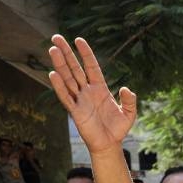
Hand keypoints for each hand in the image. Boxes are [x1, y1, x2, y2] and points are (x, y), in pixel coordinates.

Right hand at [47, 35, 136, 154]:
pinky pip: (66, 96)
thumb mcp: (129, 113)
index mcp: (100, 88)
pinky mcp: (75, 111)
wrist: (109, 145)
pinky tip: (53, 74)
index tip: (78, 40)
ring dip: (60, 64)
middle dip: (66, 53)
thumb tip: (127, 89)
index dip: (85, 53)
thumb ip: (130, 100)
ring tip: (52, 49)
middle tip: (56, 37)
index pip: (91, 66)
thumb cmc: (118, 128)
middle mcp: (88, 91)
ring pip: (68, 79)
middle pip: (75, 68)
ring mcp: (80, 100)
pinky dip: (59, 86)